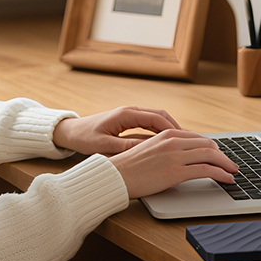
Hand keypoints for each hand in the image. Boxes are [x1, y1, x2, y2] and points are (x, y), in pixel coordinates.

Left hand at [53, 106, 182, 154]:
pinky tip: (168, 143)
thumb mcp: (104, 145)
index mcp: (126, 114)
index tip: (184, 140)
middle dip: (176, 128)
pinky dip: (161, 131)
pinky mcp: (128, 121)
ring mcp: (130, 115)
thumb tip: (146, 149)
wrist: (71, 132)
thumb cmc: (85, 138)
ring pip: (157, 119)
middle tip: (189, 141)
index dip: (172, 129)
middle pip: (161, 116)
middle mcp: (130, 111)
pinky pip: (150, 124)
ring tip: (183, 143)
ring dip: (170, 130)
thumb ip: (126, 147)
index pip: (156, 118)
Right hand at [107, 129, 238, 199]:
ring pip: (211, 156)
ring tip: (233, 172)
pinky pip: (206, 170)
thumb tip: (181, 160)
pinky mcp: (176, 172)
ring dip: (226, 164)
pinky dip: (221, 174)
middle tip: (230, 164)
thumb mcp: (150, 150)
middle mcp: (173, 141)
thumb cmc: (130, 167)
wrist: (116, 176)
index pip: (198, 138)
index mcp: (167, 134)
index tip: (219, 155)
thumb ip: (166, 150)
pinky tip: (226, 179)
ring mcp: (175, 156)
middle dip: (222, 155)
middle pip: (208, 144)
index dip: (212, 147)